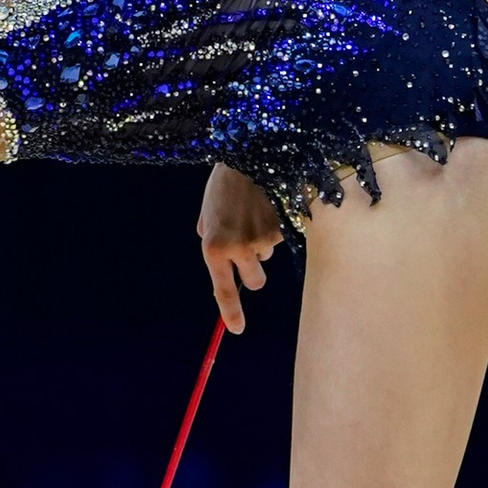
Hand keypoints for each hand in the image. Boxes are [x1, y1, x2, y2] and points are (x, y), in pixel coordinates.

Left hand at [199, 161, 281, 331]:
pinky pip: (277, 239)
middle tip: (247, 250)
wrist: (247, 157)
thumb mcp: (208, 212)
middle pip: (255, 281)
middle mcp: (237, 248)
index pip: (224, 289)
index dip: (231, 312)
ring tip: (252, 214)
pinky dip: (272, 228)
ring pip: (266, 257)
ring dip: (261, 244)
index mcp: (213, 247)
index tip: (237, 329)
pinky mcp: (280, 229)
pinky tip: (264, 207)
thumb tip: (214, 247)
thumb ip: (210, 234)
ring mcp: (261, 240)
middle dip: (253, 271)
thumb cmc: (223, 186)